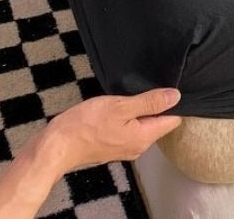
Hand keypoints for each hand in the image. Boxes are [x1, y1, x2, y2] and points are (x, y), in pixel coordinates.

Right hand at [42, 88, 181, 173]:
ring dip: (140, 110)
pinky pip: (130, 128)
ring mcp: (125, 148)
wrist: (57, 145)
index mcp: (144, 137)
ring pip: (143, 125)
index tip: (169, 86)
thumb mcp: (121, 107)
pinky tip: (119, 106)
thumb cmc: (87, 124)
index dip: (173, 103)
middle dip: (156, 105)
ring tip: (131, 94)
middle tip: (147, 86)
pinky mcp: (113, 146)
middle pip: (158, 123)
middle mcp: (138, 146)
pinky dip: (128, 117)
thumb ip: (149, 102)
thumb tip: (176, 96)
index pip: (172, 120)